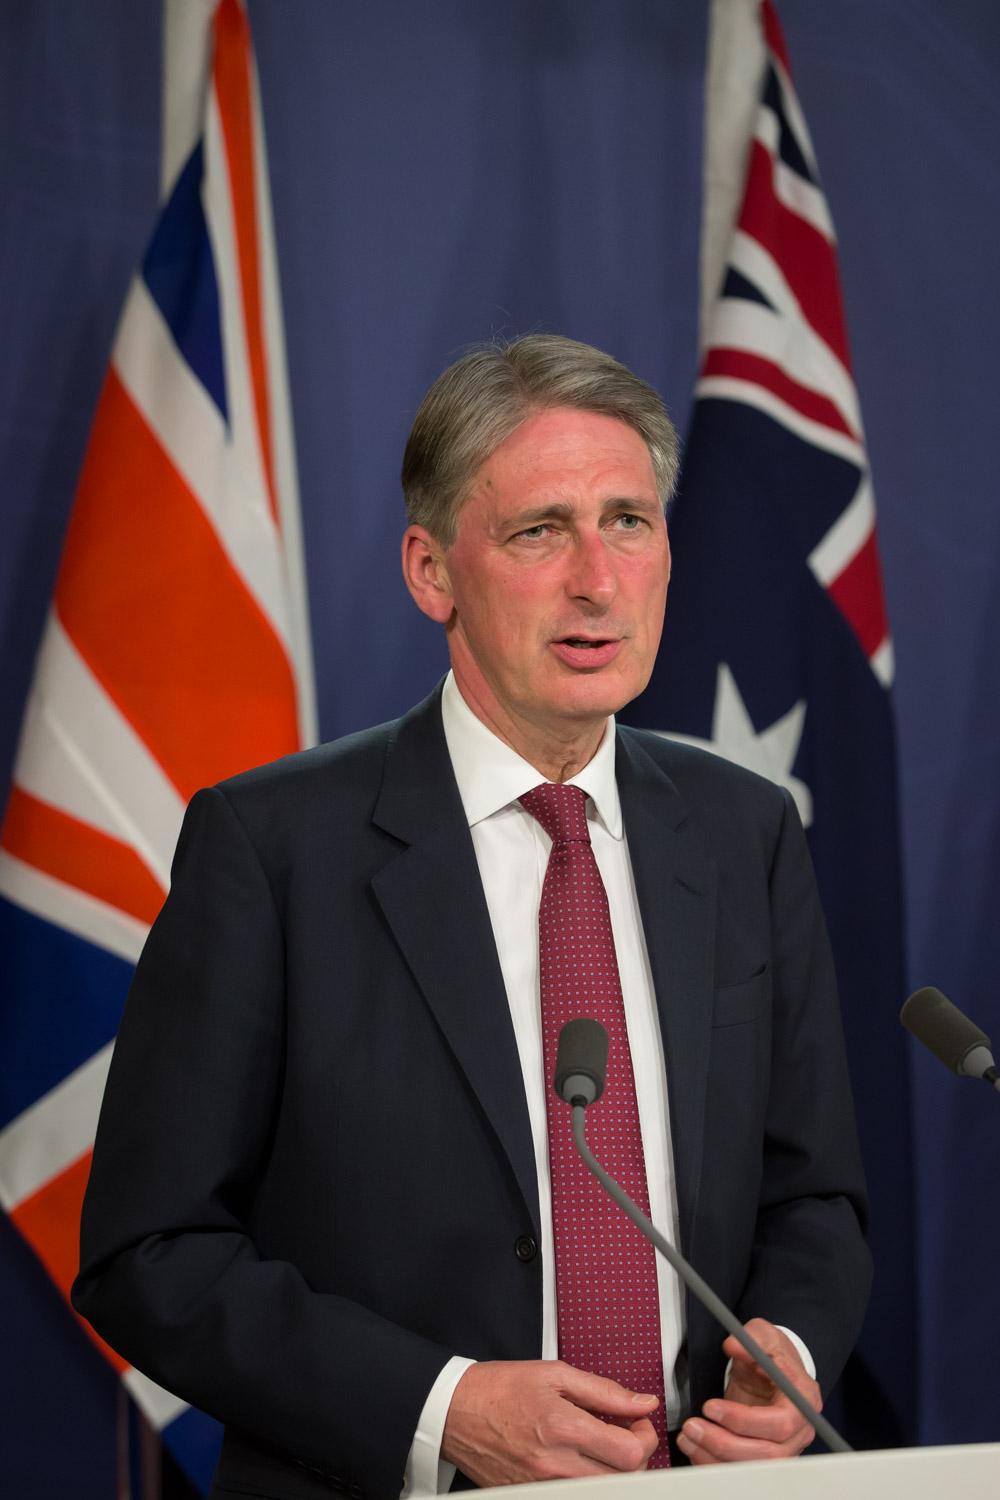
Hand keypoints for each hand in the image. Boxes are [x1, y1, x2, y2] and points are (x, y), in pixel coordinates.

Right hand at [441, 1359, 659, 1486]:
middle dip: (635, 1455)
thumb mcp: (554, 1374)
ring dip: (614, 1470)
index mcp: (563, 1428)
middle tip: (624, 1431)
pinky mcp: (533, 1496)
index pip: (630, 1453)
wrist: (455, 1411)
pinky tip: (579, 1458)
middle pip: (624, 1480)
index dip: (644, 1436)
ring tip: (602, 1444)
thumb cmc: (500, 1388)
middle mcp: (556, 1465)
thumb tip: (642, 1402)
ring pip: (602, 1491)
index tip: (637, 1420)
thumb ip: (604, 1390)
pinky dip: (588, 1479)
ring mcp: (543, 1487)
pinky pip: (575, 1494)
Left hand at [676, 1319, 819, 1463]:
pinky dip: (715, 1464)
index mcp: (803, 1401)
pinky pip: (742, 1471)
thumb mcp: (763, 1335)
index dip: (744, 1420)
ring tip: (688, 1437)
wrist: (775, 1371)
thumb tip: (733, 1345)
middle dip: (724, 1443)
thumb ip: (750, 1338)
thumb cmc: (772, 1354)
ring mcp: (785, 1448)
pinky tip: (695, 1448)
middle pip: (767, 1454)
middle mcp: (800, 1431)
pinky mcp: (766, 1456)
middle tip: (692, 1426)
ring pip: (754, 1468)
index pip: (780, 1423)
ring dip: (716, 1458)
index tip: (711, 1407)